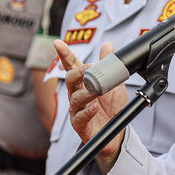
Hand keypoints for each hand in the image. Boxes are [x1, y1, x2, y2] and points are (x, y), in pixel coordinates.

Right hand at [54, 40, 128, 174]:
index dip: (65, 54)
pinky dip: (87, 112)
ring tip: (97, 90)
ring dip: (87, 92)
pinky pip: (80, 118)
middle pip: (71, 80)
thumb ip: (108, 65)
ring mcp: (77, 110)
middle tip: (91, 67)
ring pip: (76, 98)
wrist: (117, 132)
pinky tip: (94, 108)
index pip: (72, 66)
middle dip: (79, 72)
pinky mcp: (80, 125)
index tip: (58, 43)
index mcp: (83, 83)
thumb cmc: (112, 106)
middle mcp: (76, 95)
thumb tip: (107, 45)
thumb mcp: (114, 83)